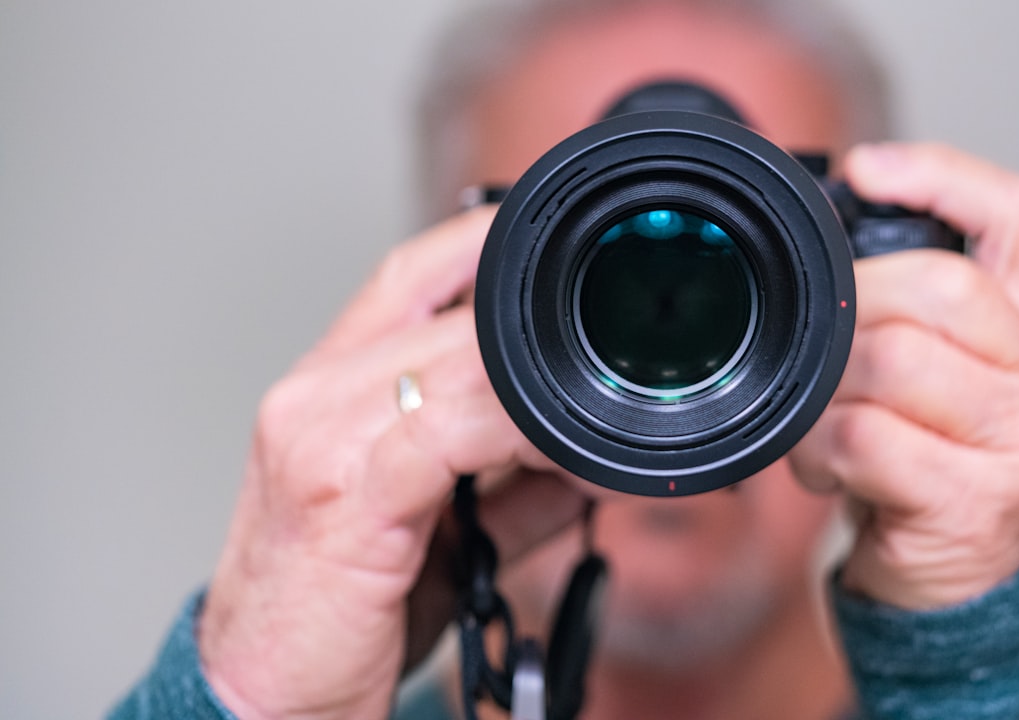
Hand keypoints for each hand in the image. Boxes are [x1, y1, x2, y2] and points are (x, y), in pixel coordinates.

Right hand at [198, 208, 587, 719]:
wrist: (262, 699)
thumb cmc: (335, 611)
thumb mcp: (434, 531)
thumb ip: (506, 486)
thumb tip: (588, 466)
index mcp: (328, 387)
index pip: (410, 276)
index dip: (489, 246)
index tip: (565, 256)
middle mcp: (313, 395)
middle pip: (442, 303)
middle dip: (536, 319)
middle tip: (617, 351)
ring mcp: (319, 437)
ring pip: (457, 359)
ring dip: (543, 382)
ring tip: (602, 418)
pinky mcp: (342, 494)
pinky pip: (449, 434)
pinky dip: (521, 433)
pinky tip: (569, 458)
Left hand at [790, 143, 1018, 609]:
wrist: (959, 589)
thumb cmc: (938, 470)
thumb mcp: (946, 380)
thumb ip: (916, 314)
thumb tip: (829, 248)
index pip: (1015, 217)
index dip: (940, 175)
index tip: (866, 169)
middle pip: (938, 287)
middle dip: (850, 308)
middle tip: (816, 348)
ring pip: (891, 360)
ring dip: (825, 390)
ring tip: (820, 422)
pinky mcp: (979, 502)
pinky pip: (866, 436)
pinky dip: (820, 448)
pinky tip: (826, 468)